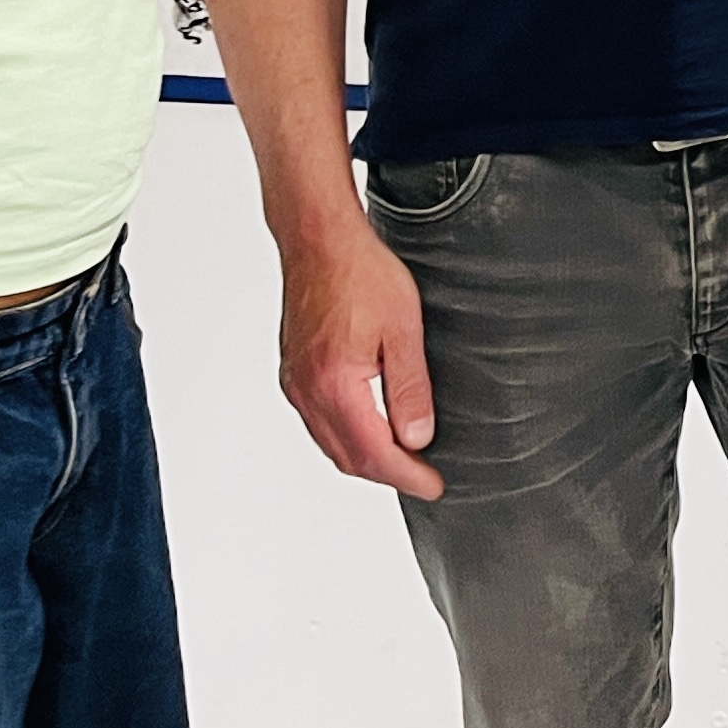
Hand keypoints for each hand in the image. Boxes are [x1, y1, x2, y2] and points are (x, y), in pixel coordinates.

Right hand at [278, 219, 443, 498]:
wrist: (319, 242)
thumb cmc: (361, 273)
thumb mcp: (403, 328)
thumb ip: (410, 388)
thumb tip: (417, 438)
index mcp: (335, 384)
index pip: (373, 452)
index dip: (407, 475)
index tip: (433, 485)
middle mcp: (308, 391)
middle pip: (348, 456)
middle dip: (388, 474)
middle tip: (424, 477)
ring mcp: (296, 384)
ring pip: (330, 443)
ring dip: (366, 458)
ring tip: (403, 460)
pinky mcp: (293, 373)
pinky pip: (319, 422)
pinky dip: (346, 437)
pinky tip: (369, 430)